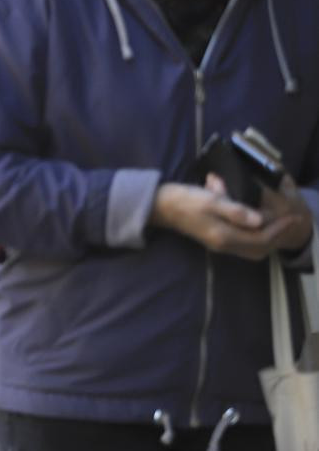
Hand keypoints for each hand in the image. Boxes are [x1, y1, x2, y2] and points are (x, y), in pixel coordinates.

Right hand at [150, 174, 309, 260]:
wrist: (159, 206)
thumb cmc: (184, 200)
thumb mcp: (211, 201)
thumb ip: (236, 211)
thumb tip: (261, 220)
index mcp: (225, 237)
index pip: (261, 239)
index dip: (279, 229)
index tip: (291, 216)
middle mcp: (223, 245)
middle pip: (258, 249)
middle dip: (275, 237)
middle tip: (285, 221)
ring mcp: (218, 243)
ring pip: (250, 248)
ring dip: (264, 237)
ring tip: (273, 221)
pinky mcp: (213, 237)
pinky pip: (241, 242)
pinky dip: (253, 234)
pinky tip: (252, 219)